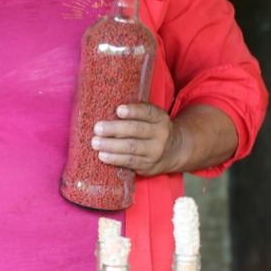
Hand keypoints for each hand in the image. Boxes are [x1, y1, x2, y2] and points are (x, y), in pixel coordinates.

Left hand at [93, 103, 239, 178]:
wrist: (175, 150)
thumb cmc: (153, 128)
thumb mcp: (152, 117)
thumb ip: (136, 111)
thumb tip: (105, 104)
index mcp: (160, 118)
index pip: (148, 112)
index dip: (133, 111)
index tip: (119, 110)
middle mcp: (160, 134)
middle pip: (136, 130)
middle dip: (114, 129)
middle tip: (97, 128)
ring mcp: (155, 151)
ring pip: (131, 148)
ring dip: (111, 145)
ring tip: (95, 142)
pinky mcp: (148, 166)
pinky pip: (130, 162)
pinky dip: (115, 159)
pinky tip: (103, 155)